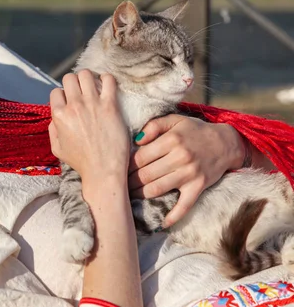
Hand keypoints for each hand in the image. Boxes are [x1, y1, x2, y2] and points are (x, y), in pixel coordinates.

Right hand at [48, 71, 129, 184]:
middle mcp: (74, 106)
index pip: (56, 91)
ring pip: (86, 74)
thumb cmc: (81, 162)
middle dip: (74, 83)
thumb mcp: (57, 148)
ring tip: (94, 86)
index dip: (62, 95)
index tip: (69, 101)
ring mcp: (92, 104)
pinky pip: (108, 80)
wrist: (103, 171)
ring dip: (88, 78)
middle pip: (69, 78)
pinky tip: (106, 85)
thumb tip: (55, 116)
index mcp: (59, 115)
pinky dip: (106, 78)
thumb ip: (52, 129)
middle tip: (81, 91)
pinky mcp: (110, 106)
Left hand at [129, 114, 244, 226]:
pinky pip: (184, 205)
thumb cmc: (195, 131)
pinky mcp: (198, 187)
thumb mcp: (175, 120)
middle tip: (118, 185)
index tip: (117, 170)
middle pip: (146, 174)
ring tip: (129, 196)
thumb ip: (154, 126)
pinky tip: (162, 222)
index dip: (126, 165)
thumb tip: (136, 140)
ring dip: (140, 195)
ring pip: (157, 189)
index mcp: (171, 140)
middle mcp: (180, 157)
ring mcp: (190, 174)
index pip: (140, 157)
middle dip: (129, 182)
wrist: (225, 142)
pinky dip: (173, 216)